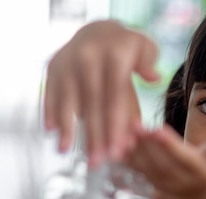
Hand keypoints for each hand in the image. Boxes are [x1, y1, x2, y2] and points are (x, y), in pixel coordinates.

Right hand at [43, 20, 159, 166]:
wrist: (97, 29)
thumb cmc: (127, 48)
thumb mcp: (145, 50)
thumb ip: (148, 66)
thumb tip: (155, 79)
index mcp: (115, 56)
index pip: (115, 98)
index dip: (115, 127)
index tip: (117, 152)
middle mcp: (88, 58)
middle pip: (92, 104)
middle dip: (94, 136)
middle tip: (97, 162)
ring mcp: (67, 62)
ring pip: (68, 100)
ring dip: (67, 128)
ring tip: (66, 152)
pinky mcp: (52, 67)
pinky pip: (50, 92)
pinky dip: (50, 112)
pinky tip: (52, 132)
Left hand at [126, 123, 205, 198]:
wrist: (199, 189)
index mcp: (201, 172)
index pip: (184, 159)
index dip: (170, 145)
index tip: (158, 129)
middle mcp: (182, 181)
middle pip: (162, 164)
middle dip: (147, 145)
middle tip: (135, 124)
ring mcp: (165, 184)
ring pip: (147, 168)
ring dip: (135, 149)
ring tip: (128, 129)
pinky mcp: (152, 183)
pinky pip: (138, 171)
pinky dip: (129, 157)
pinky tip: (121, 140)